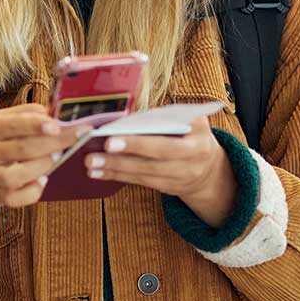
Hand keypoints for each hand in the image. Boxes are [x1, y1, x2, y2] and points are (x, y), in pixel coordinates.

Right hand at [0, 104, 88, 245]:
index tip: (59, 124)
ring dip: (43, 166)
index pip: (13, 124)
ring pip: (18, 175)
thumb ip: (21, 115)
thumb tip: (53, 111)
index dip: (37, 124)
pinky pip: (17, 198)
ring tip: (54, 159)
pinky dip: (34, 191)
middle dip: (55, 143)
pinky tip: (40, 181)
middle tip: (76, 137)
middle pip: (23, 148)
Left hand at [82, 114, 236, 225]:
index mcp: (199, 138)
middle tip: (103, 146)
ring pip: (145, 172)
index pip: (170, 138)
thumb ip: (167, 115)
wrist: (208, 170)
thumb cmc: (192, 135)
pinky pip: (140, 182)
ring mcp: (180, 177)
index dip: (142, 140)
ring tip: (91, 161)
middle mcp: (192, 159)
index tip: (117, 133)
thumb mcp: (192, 121)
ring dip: (115, 167)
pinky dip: (117, 176)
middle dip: (128, 152)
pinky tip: (98, 172)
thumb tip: (131, 112)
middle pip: (157, 157)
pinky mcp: (167, 188)